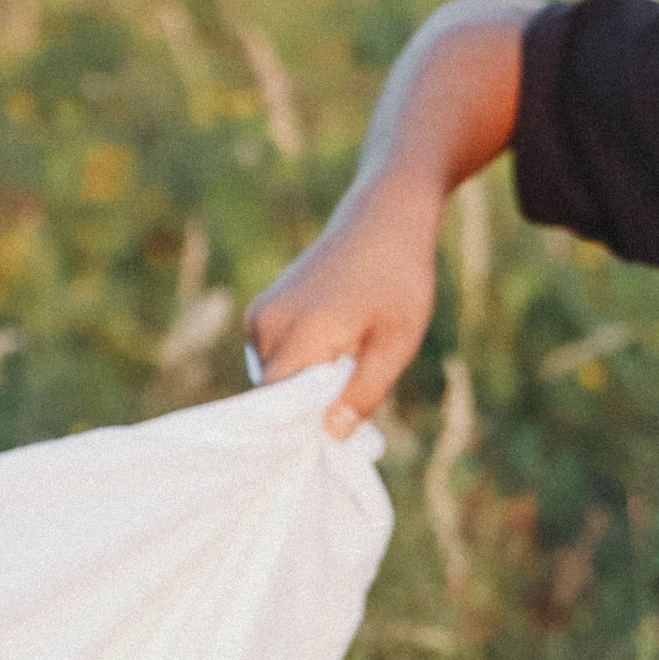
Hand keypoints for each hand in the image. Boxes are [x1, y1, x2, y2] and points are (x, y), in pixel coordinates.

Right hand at [243, 194, 437, 435]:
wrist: (383, 218)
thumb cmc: (398, 280)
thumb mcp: (395, 344)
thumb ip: (362, 393)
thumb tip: (331, 436)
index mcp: (296, 337)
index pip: (277, 411)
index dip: (305, 431)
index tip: (340, 441)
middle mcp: (265, 327)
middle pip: (275, 397)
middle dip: (311, 410)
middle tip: (357, 407)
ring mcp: (260, 315)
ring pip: (276, 379)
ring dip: (308, 386)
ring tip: (351, 365)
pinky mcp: (263, 308)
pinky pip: (276, 356)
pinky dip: (302, 364)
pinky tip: (337, 348)